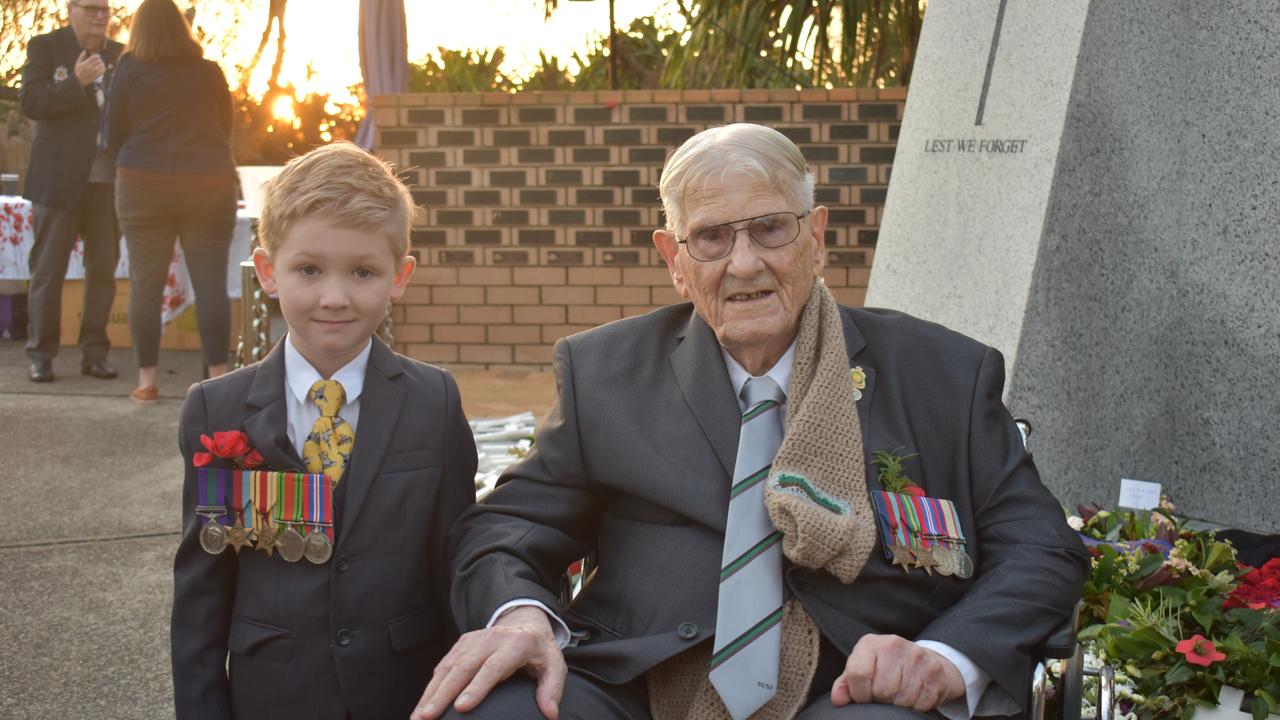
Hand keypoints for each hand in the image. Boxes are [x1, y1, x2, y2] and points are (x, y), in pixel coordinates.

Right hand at [74, 51, 104, 86]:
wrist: (79, 81)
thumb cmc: (78, 71)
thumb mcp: (78, 63)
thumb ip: (81, 57)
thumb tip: (85, 51)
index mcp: (85, 64)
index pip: (94, 57)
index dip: (97, 56)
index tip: (98, 56)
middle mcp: (89, 68)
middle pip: (99, 61)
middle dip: (100, 60)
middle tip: (99, 60)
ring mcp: (93, 72)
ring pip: (101, 65)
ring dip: (102, 64)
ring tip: (100, 64)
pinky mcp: (96, 76)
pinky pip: (103, 71)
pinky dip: (103, 68)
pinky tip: (101, 68)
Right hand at [411, 606, 565, 719]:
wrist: (524, 620)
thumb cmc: (540, 650)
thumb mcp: (555, 665)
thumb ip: (552, 689)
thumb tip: (550, 714)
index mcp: (517, 645)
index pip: (493, 668)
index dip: (477, 687)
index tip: (462, 707)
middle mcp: (491, 639)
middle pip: (463, 668)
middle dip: (443, 695)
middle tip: (427, 717)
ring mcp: (473, 640)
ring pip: (447, 667)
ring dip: (430, 693)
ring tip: (417, 717)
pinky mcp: (461, 644)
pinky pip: (443, 665)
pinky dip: (430, 686)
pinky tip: (422, 704)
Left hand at [831, 634, 965, 711]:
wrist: (923, 660)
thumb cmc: (885, 668)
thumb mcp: (862, 670)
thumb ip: (846, 684)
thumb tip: (838, 699)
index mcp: (871, 643)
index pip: (858, 674)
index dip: (859, 694)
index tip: (863, 697)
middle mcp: (894, 644)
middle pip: (882, 690)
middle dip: (881, 700)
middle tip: (884, 696)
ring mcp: (917, 656)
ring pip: (903, 698)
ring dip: (899, 704)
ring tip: (898, 695)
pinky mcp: (935, 670)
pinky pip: (922, 702)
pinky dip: (917, 706)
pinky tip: (914, 695)